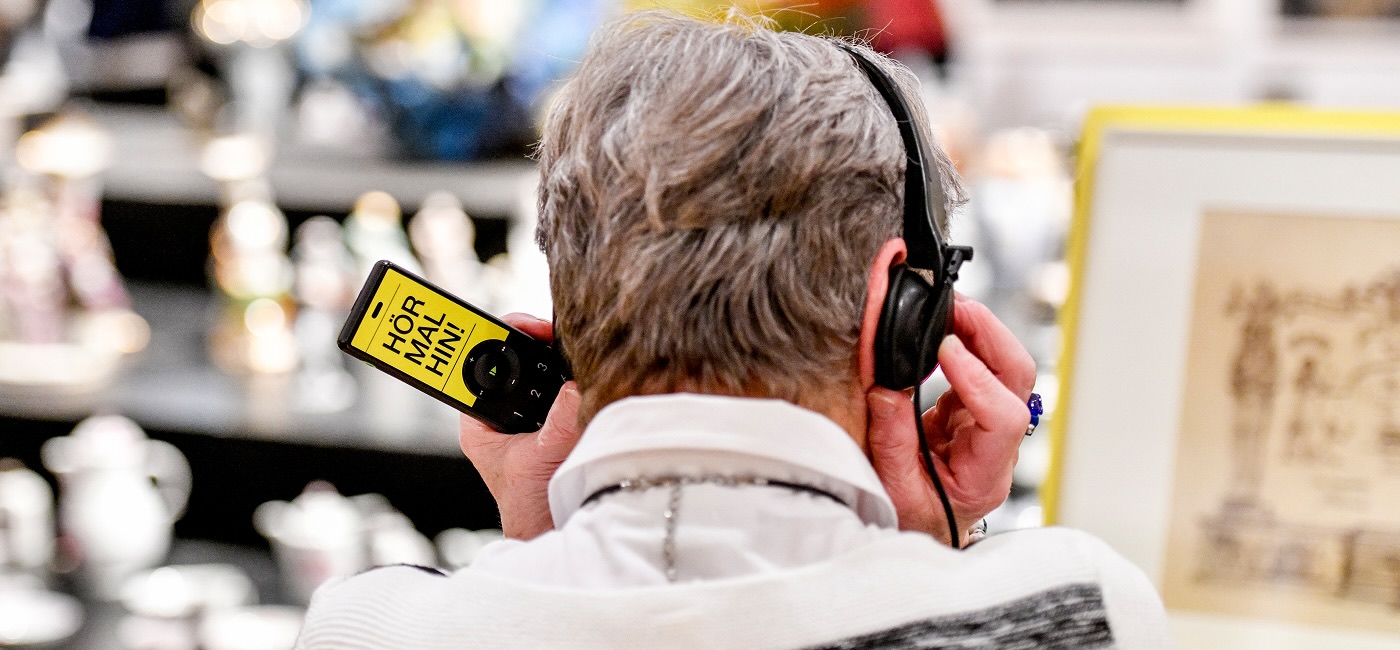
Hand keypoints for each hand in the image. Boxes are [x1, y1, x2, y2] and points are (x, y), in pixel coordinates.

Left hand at [458, 314, 583, 539]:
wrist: (549, 531)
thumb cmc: (531, 506)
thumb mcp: (544, 457)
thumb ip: (562, 420)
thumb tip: (578, 387)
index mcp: (480, 418)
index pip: (481, 361)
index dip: (502, 336)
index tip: (530, 329)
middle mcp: (499, 412)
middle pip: (513, 360)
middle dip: (537, 345)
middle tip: (557, 336)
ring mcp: (525, 415)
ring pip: (539, 372)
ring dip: (558, 363)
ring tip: (575, 353)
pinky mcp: (551, 419)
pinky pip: (561, 389)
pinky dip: (574, 380)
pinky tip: (587, 374)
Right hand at [866, 294, 1035, 545]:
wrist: (917, 532)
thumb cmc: (910, 520)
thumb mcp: (892, 487)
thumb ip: (892, 439)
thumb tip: (887, 386)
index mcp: (985, 475)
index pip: (1004, 418)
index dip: (979, 378)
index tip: (946, 351)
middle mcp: (997, 448)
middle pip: (1018, 381)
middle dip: (991, 337)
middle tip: (956, 309)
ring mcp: (987, 425)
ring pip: (1006, 369)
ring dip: (981, 333)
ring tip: (948, 310)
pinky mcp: (970, 411)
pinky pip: (979, 369)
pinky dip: (964, 341)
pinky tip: (940, 329)